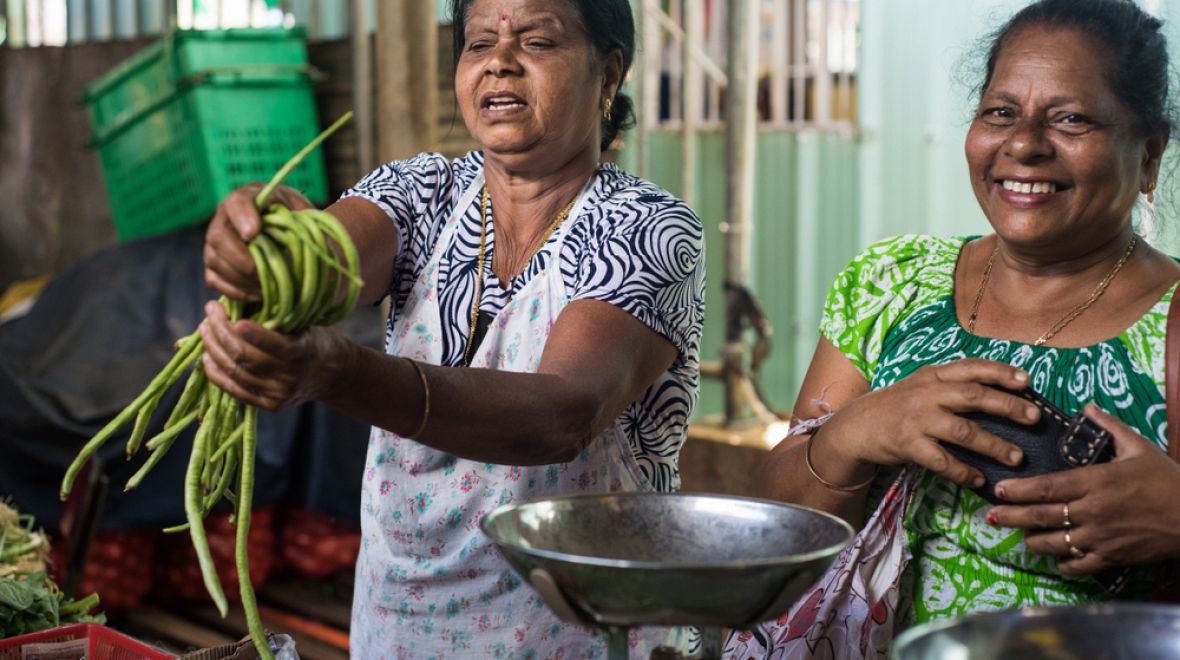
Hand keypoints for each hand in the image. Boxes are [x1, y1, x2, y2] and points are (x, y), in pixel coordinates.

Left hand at [198, 299, 349, 410]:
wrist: (335, 375)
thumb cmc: (316, 341)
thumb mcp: (305, 324)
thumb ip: (275, 319)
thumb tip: (236, 306)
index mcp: (303, 351)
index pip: (267, 342)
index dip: (239, 327)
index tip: (221, 308)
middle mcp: (290, 376)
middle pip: (243, 356)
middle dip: (219, 331)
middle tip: (209, 313)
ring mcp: (279, 394)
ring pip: (235, 372)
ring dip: (213, 349)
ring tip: (205, 331)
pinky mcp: (269, 405)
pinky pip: (235, 390)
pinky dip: (216, 373)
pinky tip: (207, 358)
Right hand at [203, 183, 313, 300]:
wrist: (282, 229)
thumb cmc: (292, 216)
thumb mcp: (301, 209)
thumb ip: (301, 217)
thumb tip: (301, 235)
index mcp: (246, 198)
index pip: (237, 202)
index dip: (243, 217)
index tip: (254, 233)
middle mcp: (223, 219)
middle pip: (218, 236)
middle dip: (241, 258)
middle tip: (263, 271)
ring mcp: (215, 244)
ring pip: (214, 261)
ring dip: (241, 278)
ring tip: (266, 286)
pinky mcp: (214, 266)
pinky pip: (214, 280)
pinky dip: (236, 291)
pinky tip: (258, 294)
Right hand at [815, 359, 1034, 486]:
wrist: (855, 427)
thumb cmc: (896, 407)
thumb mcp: (920, 386)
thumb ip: (951, 385)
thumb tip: (999, 392)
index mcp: (932, 376)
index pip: (971, 367)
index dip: (1000, 372)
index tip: (1027, 380)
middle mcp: (926, 394)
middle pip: (973, 396)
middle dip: (1008, 406)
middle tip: (1035, 418)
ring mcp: (916, 419)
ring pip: (963, 431)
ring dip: (993, 445)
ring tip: (1016, 457)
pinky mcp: (907, 444)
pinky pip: (941, 460)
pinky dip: (963, 471)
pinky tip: (978, 479)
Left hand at [988, 403, 1179, 574]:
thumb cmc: (1167, 480)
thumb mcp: (1139, 447)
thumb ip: (1109, 426)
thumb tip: (1087, 405)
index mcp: (1096, 482)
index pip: (1047, 488)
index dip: (1019, 491)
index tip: (999, 489)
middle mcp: (1093, 511)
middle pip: (1041, 517)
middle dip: (1011, 516)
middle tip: (991, 516)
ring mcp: (1101, 537)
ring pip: (1054, 544)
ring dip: (1032, 540)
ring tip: (1020, 534)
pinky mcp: (1113, 557)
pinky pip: (1077, 565)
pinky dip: (1061, 562)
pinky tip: (1054, 556)